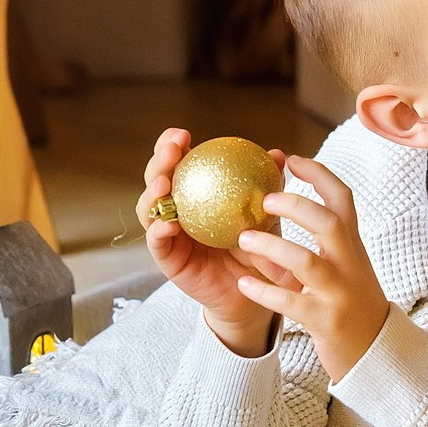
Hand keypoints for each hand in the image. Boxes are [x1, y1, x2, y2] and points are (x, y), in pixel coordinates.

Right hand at [138, 128, 294, 336]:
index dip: (172, 145)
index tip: (183, 134)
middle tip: (171, 151)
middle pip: (157, 180)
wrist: (255, 292)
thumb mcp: (265, 215)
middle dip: (159, 161)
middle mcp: (178, 210)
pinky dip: (158, 231)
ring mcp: (169, 234)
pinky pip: (158, 244)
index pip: (179, 163)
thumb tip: (278, 154)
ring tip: (163, 185)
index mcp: (196, 194)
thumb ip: (269, 187)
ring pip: (149, 209)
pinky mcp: (168, 260)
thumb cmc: (259, 249)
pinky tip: (167, 224)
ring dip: (152, 194)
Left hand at [228, 155, 390, 383]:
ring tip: (243, 239)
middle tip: (265, 199)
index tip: (292, 159)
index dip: (319, 175)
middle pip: (330, 222)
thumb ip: (328, 238)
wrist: (376, 350)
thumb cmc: (353, 301)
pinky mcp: (326, 321)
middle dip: (298, 205)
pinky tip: (244, 284)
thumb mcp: (348, 263)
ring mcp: (339, 293)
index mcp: (352, 245)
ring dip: (273, 247)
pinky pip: (292, 303)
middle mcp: (349, 264)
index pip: (343, 199)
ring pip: (307, 262)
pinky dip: (265, 291)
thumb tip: (292, 205)